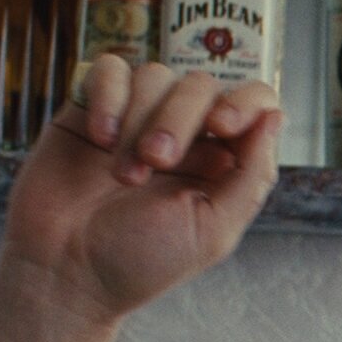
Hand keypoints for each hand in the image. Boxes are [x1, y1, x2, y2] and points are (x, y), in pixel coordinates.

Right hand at [0, 55, 282, 322]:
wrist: (65, 271)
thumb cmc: (141, 261)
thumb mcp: (212, 229)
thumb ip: (251, 175)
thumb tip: (275, 116)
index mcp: (223, 160)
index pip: (253, 101)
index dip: (244, 101)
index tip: (222, 127)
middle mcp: (185, 133)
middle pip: (201, 85)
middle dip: (179, 120)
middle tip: (157, 162)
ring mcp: (137, 117)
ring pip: (155, 75)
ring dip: (140, 121)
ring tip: (123, 174)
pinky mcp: (91, 109)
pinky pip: (109, 70)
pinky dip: (107, 97)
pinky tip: (99, 137)